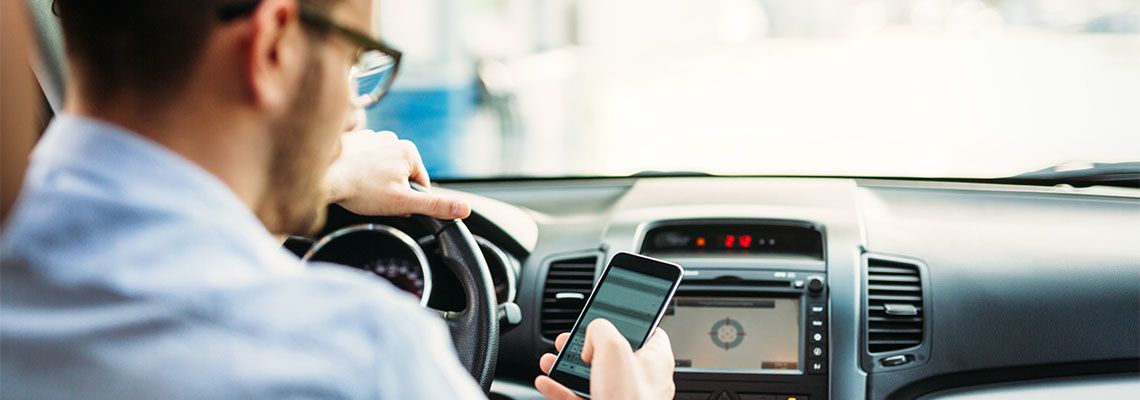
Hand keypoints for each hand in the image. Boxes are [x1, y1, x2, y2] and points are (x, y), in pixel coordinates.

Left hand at [324, 130, 470, 218]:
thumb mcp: (403, 203)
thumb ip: (435, 206)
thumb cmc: (360, 190)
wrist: (322, 177)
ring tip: (361, 189)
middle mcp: (393, 139)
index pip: (420, 184)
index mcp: (409, 151)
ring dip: (376, 182)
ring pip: (384, 170)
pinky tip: (352, 180)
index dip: (408, 200)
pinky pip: (366, 162)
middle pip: (401, 176)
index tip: (391, 203)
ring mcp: (372, 138)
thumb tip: (464, 209)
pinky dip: (361, 172)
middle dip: (392, 191)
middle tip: (374, 198)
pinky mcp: (354, 142)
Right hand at [535, 319, 675, 399]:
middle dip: (585, 344)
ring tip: (551, 359)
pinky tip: (547, 382)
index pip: (649, 329)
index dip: (628, 318)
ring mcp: (623, 398)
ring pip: (593, 376)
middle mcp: (642, 379)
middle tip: (571, 338)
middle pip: (612, 352)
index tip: (610, 311)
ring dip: (567, 366)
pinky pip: (581, 397)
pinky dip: (562, 389)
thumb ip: (601, 328)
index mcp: (655, 359)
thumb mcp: (612, 347)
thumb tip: (592, 333)